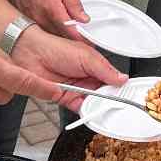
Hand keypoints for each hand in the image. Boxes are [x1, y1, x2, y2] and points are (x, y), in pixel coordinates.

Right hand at [5, 0, 87, 39]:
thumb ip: (74, 3)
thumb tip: (83, 18)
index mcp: (52, 10)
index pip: (70, 31)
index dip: (81, 39)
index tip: (89, 41)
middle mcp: (41, 19)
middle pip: (61, 38)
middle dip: (73, 39)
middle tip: (81, 34)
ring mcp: (33, 23)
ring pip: (51, 37)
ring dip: (61, 36)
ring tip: (68, 29)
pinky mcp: (28, 23)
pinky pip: (42, 32)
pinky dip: (50, 32)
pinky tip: (54, 26)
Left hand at [10, 27, 128, 112]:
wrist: (32, 55)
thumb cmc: (56, 48)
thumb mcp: (86, 57)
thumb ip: (105, 69)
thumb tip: (122, 78)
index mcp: (95, 65)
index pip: (112, 79)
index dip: (120, 87)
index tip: (128, 95)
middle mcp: (87, 77)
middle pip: (104, 93)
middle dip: (110, 99)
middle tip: (116, 103)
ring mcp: (77, 88)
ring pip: (93, 102)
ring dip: (98, 105)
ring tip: (102, 107)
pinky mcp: (66, 98)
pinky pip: (79, 108)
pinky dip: (85, 111)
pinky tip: (90, 112)